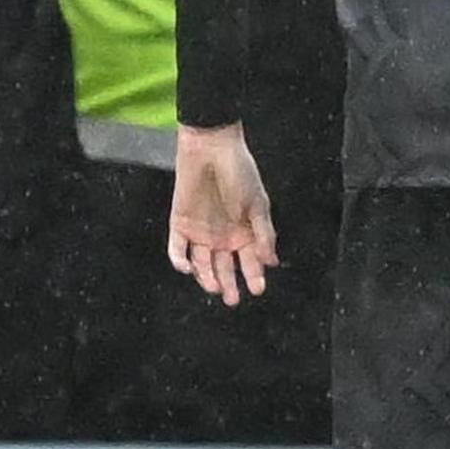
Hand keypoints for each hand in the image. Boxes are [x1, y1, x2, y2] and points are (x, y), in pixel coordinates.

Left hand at [166, 123, 277, 305]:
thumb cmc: (240, 174)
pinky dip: (181, 260)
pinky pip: (178, 249)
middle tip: (232, 299)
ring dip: (207, 277)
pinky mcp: (180, 225)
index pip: (250, 261)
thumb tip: (271, 262)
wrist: (211, 149)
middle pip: (225, 268)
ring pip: (202, 264)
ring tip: (214, 287)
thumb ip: (264, 234)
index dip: (255, 276)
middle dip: (229, 284)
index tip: (258, 289)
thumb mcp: (258, 205)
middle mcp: (223, 237)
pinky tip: (188, 268)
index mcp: (245, 233)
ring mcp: (200, 232)